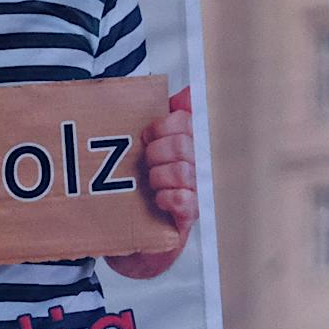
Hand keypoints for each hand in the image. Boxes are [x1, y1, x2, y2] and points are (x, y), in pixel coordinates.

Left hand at [108, 85, 197, 281]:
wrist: (132, 237)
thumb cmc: (139, 191)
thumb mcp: (147, 150)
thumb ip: (165, 118)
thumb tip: (189, 91)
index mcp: (187, 145)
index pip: (185, 121)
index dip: (161, 126)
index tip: (146, 137)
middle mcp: (196, 167)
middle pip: (184, 144)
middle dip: (156, 151)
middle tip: (145, 163)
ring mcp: (195, 193)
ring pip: (183, 171)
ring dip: (158, 176)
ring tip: (149, 185)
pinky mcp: (188, 219)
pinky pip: (185, 201)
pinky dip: (169, 198)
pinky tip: (159, 200)